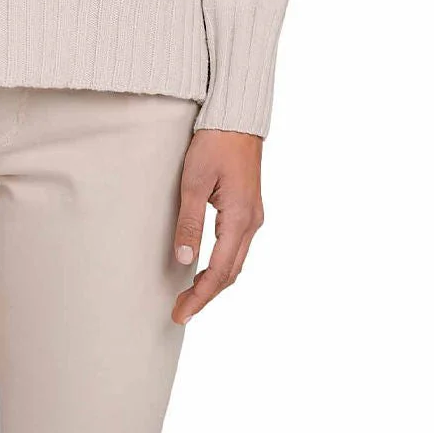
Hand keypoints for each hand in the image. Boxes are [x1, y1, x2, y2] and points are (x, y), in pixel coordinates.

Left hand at [171, 129, 263, 322]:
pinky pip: (237, 247)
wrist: (236, 118)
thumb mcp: (195, 182)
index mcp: (239, 219)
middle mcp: (252, 222)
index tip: (180, 313)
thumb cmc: (214, 144)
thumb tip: (185, 260)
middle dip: (206, 295)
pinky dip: (222, 264)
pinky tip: (207, 268)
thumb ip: (190, 222)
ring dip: (214, 282)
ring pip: (236, 261)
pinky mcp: (248, 207)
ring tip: (190, 296)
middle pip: (231, 272)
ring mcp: (253, 215)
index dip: (200, 296)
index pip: (220, 271)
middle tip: (180, 311)